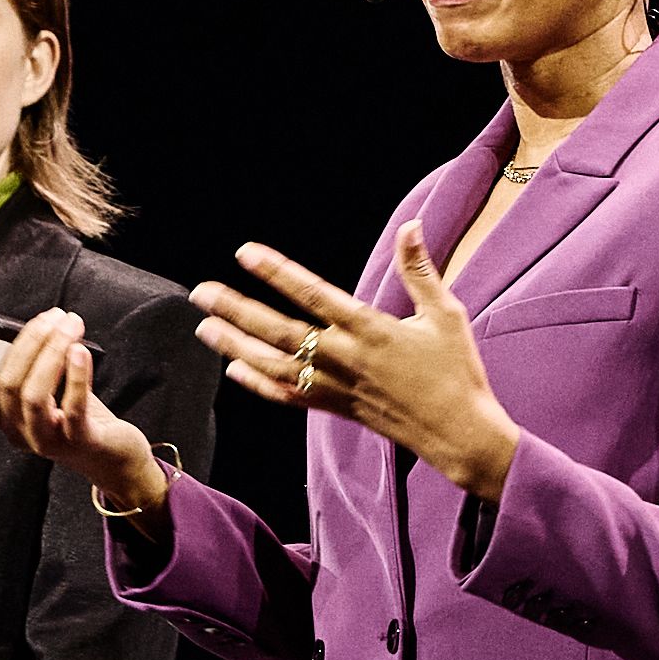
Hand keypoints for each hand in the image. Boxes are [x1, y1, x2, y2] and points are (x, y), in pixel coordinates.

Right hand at [0, 306, 171, 513]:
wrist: (114, 454)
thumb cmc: (79, 414)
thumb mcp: (51, 388)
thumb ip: (36, 364)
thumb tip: (38, 326)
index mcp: (1, 415)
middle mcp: (17, 430)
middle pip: (6, 384)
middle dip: (29, 340)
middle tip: (54, 316)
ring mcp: (45, 440)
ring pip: (33, 395)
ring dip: (52, 352)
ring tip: (70, 326)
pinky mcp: (78, 443)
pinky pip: (72, 409)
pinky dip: (76, 375)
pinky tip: (81, 351)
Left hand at [199, 229, 522, 506]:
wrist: (458, 432)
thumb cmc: (456, 370)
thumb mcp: (446, 314)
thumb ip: (420, 271)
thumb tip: (410, 226)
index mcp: (370, 329)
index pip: (313, 295)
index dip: (277, 272)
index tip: (245, 253)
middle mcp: (345, 358)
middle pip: (279, 331)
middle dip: (236, 310)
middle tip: (200, 293)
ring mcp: (336, 386)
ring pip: (274, 365)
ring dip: (236, 346)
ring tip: (204, 329)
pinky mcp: (335, 407)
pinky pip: (288, 396)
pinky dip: (259, 384)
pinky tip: (235, 371)